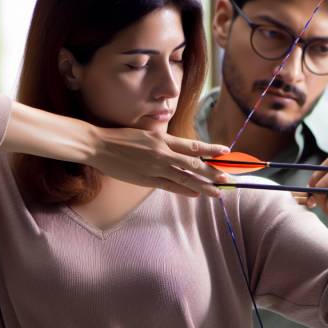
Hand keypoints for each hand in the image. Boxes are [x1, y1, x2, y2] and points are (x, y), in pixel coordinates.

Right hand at [89, 127, 229, 196]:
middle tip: (227, 177)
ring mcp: (155, 168)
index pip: (193, 145)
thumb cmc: (121, 138)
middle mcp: (163, 153)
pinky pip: (170, 186)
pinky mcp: (147, 180)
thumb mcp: (145, 133)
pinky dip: (184, 190)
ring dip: (202, 185)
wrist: (99, 146)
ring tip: (217, 192)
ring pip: (185, 178)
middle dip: (212, 171)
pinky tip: (196, 194)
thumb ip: (162, 141)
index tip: (225, 151)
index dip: (211, 149)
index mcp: (163, 139)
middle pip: (194, 164)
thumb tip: (177, 147)